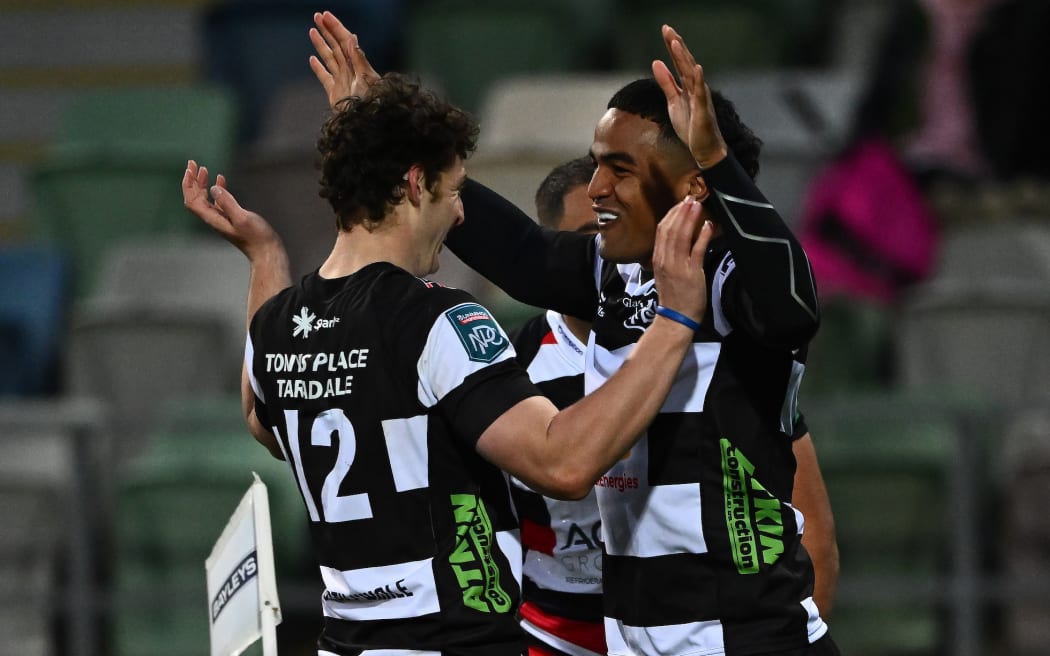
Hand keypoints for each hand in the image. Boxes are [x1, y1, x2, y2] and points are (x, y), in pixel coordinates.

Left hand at [182, 160, 283, 261]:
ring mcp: (222, 219)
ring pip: (205, 198)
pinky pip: (217, 201)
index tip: (190, 169)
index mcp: (213, 219)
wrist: (266, 251)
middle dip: (192, 180)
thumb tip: (214, 188)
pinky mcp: (231, 218)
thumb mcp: (242, 218)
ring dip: (202, 183)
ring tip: (204, 169)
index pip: (192, 200)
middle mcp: (214, 219)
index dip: (188, 184)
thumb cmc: (256, 237)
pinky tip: (221, 180)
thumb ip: (227, 203)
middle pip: (195, 198)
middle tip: (193, 163)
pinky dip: (216, 189)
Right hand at [309, 10, 380, 109]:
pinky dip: (318, 68)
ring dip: (321, 44)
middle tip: (317, 16)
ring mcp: (341, 81)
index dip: (336, 27)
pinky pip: (324, 77)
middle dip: (327, 31)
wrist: (366, 123)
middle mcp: (349, 70)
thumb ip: (358, 59)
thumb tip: (351, 38)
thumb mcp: (367, 79)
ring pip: (329, 58)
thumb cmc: (370, 103)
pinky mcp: (334, 93)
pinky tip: (312, 59)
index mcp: (357, 64)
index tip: (326, 15)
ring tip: (312, 31)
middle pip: (336, 46)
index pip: (345, 41)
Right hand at [651, 196, 713, 324]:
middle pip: (670, 229)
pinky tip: (708, 225)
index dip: (671, 215)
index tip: (680, 204)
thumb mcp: (665, 273)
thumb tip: (679, 240)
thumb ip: (669, 256)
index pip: (661, 231)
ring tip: (697, 204)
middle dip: (680, 212)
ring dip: (690, 218)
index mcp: (657, 258)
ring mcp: (678, 266)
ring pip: (681, 236)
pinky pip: (697, 250)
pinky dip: (702, 236)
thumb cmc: (673, 296)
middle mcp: (665, 259)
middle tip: (690, 197)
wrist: (675, 318)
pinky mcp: (691, 273)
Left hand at [652, 25, 727, 169]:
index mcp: (688, 86)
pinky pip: (701, 94)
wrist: (705, 149)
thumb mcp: (673, 102)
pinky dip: (700, 80)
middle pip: (685, 63)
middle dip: (677, 46)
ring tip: (676, 43)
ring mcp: (701, 98)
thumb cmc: (691, 126)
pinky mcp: (703, 111)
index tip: (665, 30)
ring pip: (692, 74)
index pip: (679, 62)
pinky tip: (697, 68)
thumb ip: (666, 82)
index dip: (672, 46)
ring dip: (684, 58)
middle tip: (667, 29)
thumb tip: (656, 62)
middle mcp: (696, 88)